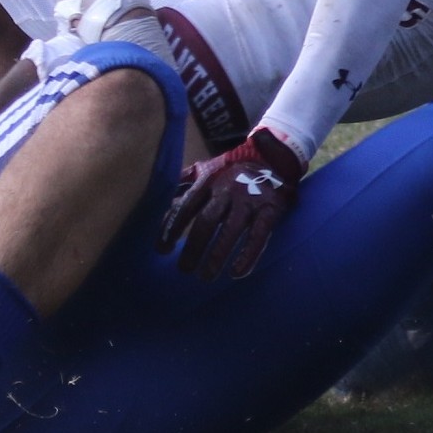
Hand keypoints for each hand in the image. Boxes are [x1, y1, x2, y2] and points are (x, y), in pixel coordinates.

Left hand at [161, 127, 304, 277]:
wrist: (272, 156)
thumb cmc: (232, 169)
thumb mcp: (207, 169)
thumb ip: (184, 182)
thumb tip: (160, 197)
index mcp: (208, 181)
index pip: (186, 206)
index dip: (172, 228)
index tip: (162, 250)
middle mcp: (227, 190)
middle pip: (206, 221)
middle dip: (193, 247)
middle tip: (184, 270)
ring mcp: (249, 201)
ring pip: (230, 231)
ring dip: (216, 256)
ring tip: (206, 276)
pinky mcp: (269, 210)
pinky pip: (258, 236)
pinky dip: (248, 256)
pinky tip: (237, 273)